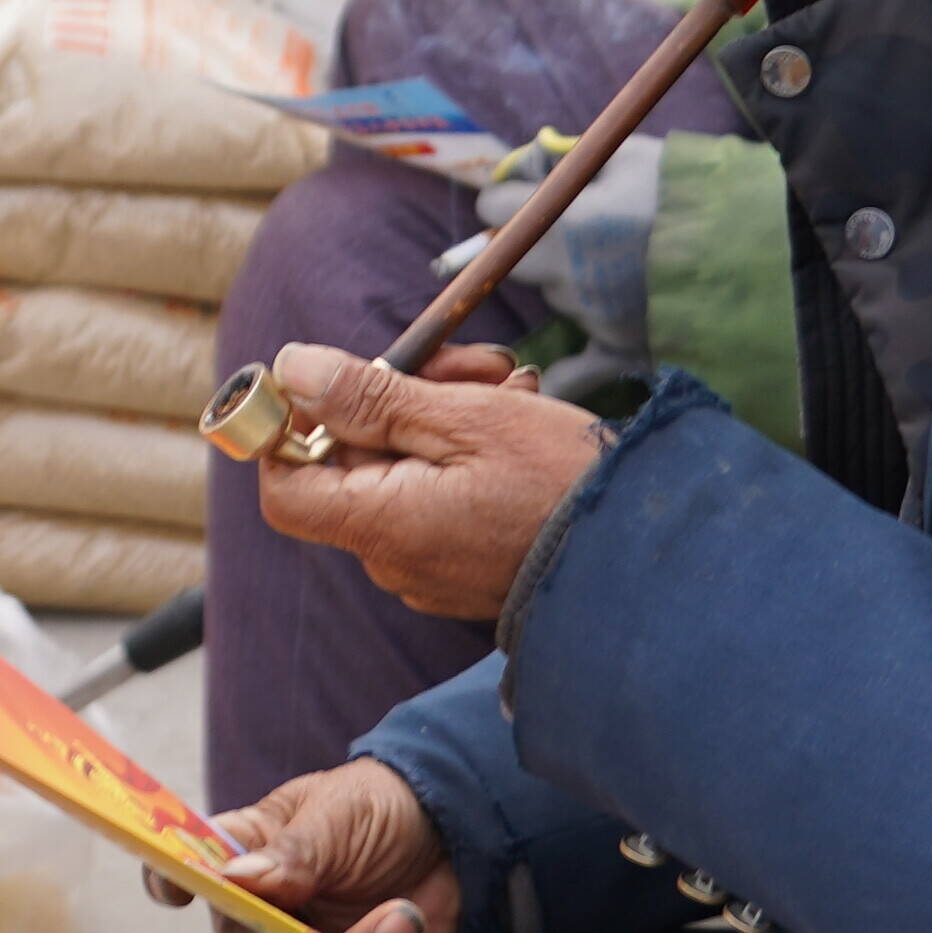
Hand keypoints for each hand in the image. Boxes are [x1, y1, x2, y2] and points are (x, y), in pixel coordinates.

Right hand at [146, 760, 463, 932]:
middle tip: (395, 916)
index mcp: (240, 855)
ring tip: (411, 923)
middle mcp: (251, 918)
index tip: (176, 889)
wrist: (442, 841)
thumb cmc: (376, 812)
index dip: (167, 882)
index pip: (179, 872)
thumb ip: (295, 851)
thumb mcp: (341, 813)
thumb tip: (235, 878)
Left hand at [247, 343, 617, 626]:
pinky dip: (462, 455)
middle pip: (354, 463)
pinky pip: (437, 498)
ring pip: (403, 470)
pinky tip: (513, 422)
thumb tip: (292, 370)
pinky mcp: (465, 567)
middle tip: (467, 363)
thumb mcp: (464, 419)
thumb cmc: (560, 486)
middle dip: (397, 398)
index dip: (292, 429)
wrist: (647, 555)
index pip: (285, 485)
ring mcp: (430, 569)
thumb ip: (369, 398)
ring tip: (509, 385)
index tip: (334, 381)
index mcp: (382, 525)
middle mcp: (395, 559)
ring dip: (441, 415)